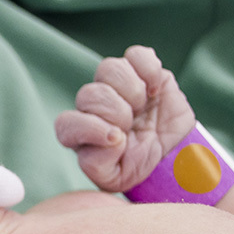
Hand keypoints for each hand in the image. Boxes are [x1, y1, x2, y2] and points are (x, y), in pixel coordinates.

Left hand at [55, 45, 194, 191]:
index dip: (90, 129)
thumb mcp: (114, 178)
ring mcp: (114, 85)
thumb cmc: (134, 164)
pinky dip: (148, 69)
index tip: (117, 139)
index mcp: (79, 133)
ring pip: (108, 68)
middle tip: (132, 125)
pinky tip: (155, 89)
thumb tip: (111, 138)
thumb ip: (99, 165)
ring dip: (131, 90)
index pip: (66, 123)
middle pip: (89, 94)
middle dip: (116, 112)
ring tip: (142, 107)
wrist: (168, 151)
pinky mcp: (139, 70)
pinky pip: (135, 55)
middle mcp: (92, 106)